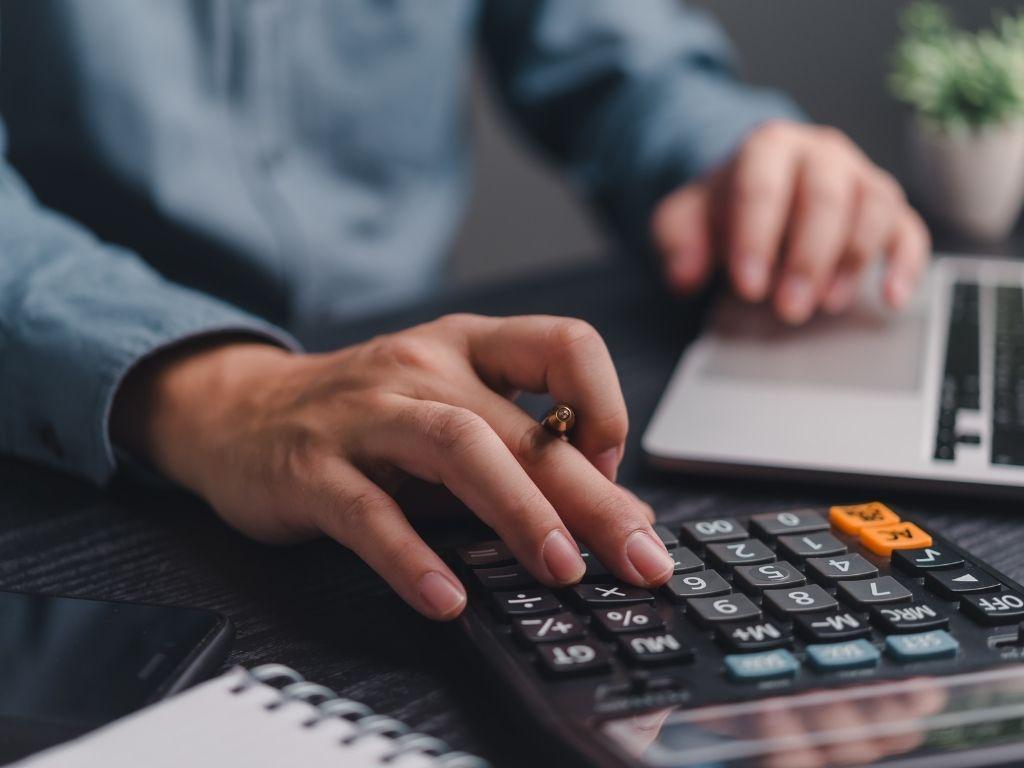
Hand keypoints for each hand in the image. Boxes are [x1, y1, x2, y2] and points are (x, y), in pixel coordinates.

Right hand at [110, 316, 673, 619]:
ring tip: (561, 569)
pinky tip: (448, 600)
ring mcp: (363, 414)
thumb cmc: (365, 418)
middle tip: (639, 556)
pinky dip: (413, 558)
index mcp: (467, 346)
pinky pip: (368, 512)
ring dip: (518, 511)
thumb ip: (522, 457)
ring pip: (455, 447)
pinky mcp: (311, 468)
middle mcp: (421, 366)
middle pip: (519, 425)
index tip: (613, 471)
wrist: (239, 411)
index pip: (564, 344)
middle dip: (590, 495)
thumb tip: (618, 514)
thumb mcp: (448, 415)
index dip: (604, 406)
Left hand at [651, 120, 929, 323]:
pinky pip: (909, 229)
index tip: (748, 287)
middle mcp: (821, 154)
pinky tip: (892, 297)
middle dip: (807, 258)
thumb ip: (676, 242)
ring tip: (826, 304)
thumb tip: (684, 277)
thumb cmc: (724, 209)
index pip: (763, 186)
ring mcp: (860, 178)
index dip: (757, 238)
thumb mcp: (684, 219)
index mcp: (768, 148)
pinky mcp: (888, 209)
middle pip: (824, 197)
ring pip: (873, 207)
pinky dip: (905, 263)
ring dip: (853, 261)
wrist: (757, 191)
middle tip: (787, 308)